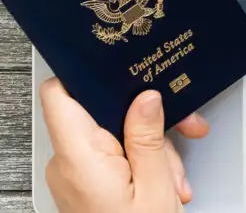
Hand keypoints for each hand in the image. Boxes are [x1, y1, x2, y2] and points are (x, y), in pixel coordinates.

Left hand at [40, 78, 209, 212]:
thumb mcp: (155, 187)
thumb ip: (149, 137)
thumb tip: (146, 98)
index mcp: (80, 158)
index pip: (60, 94)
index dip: (85, 73)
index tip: (117, 65)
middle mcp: (68, 164)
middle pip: (102, 114)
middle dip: (146, 121)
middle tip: (179, 131)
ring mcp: (75, 175)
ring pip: (114, 135)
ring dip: (150, 147)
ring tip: (172, 175)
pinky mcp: (86, 183)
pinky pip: (113, 155)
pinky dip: (140, 161)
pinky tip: (163, 179)